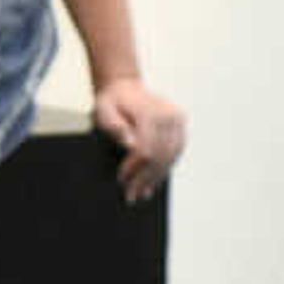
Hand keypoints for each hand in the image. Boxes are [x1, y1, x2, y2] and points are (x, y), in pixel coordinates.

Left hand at [92, 76, 185, 199]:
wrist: (125, 87)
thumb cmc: (111, 101)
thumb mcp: (103, 111)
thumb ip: (115, 126)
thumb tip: (130, 144)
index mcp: (151, 112)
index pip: (146, 149)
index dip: (134, 168)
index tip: (121, 180)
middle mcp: (169, 115)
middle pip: (159, 156)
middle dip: (144, 179)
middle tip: (131, 196)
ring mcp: (178, 120)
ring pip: (170, 157)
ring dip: (156, 177)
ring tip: (143, 193)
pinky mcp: (180, 126)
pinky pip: (175, 152)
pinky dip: (164, 168)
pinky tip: (153, 181)